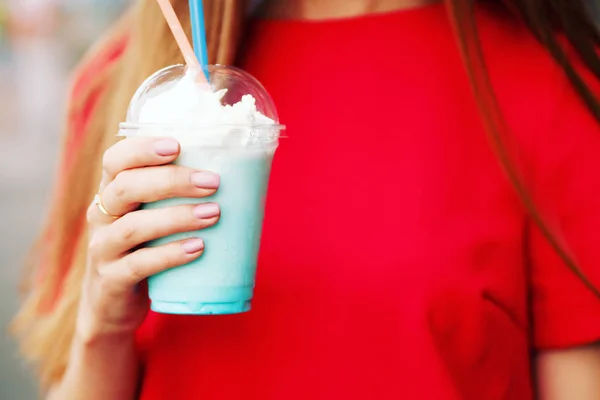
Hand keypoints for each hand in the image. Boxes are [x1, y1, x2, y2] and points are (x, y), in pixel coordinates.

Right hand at [79, 137, 220, 341]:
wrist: (113, 309)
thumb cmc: (144, 252)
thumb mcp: (151, 220)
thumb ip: (176, 198)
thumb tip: (240, 177)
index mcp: (111, 193)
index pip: (115, 160)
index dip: (142, 149)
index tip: (177, 145)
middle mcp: (101, 216)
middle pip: (125, 187)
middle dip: (171, 180)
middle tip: (212, 182)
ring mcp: (103, 249)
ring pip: (133, 227)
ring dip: (177, 217)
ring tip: (214, 213)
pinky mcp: (111, 280)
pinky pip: (139, 264)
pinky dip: (170, 254)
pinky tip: (197, 248)